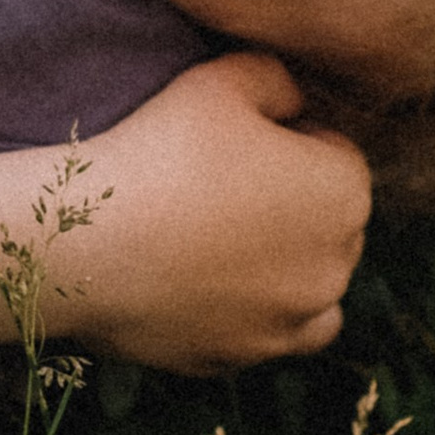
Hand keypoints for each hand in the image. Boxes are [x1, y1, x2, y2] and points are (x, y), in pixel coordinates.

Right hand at [45, 54, 370, 370]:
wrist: (88, 243)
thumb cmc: (159, 150)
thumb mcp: (223, 78)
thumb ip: (277, 77)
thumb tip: (295, 99)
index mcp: (345, 191)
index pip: (337, 156)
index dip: (290, 140)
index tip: (239, 141)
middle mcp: (336, 264)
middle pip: (330, 224)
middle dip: (296, 204)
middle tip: (225, 187)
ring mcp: (293, 320)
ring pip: (314, 286)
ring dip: (289, 265)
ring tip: (228, 243)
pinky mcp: (247, 357)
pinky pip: (273, 334)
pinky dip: (262, 316)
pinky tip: (223, 290)